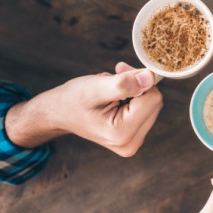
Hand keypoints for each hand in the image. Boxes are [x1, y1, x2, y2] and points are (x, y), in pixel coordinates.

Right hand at [5, 62, 163, 156]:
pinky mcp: (133, 137)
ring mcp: (132, 143)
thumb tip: (150, 78)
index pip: (153, 98)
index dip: (138, 78)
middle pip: (154, 102)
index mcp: (122, 134)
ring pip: (151, 105)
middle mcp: (131, 143)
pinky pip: (145, 110)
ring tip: (110, 89)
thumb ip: (124, 84)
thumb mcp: (96, 88)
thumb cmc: (73, 100)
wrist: (58, 114)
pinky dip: (133, 98)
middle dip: (137, 84)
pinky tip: (115, 97)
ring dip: (134, 90)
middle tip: (115, 75)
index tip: (119, 69)